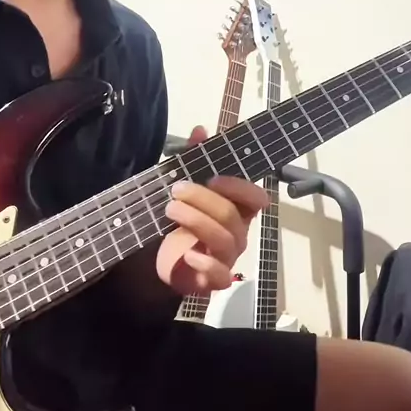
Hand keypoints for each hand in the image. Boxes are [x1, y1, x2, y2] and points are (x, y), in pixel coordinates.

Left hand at [156, 126, 268, 294]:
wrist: (154, 262)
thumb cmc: (175, 222)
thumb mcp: (182, 189)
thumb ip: (192, 159)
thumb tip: (200, 130)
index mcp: (235, 211)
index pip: (255, 198)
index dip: (239, 187)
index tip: (213, 178)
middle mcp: (236, 233)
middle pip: (232, 215)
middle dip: (204, 199)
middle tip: (176, 190)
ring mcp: (226, 258)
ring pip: (224, 239)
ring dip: (197, 221)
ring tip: (169, 210)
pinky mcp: (211, 280)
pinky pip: (219, 275)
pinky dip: (205, 264)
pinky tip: (187, 255)